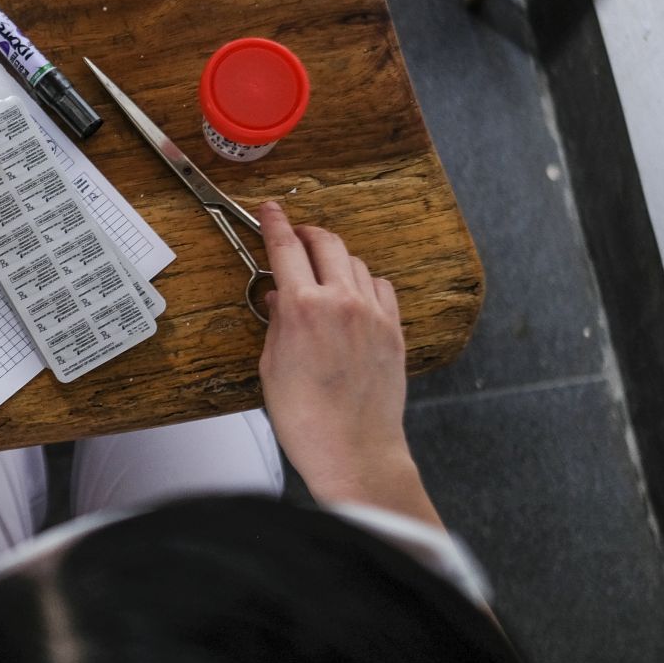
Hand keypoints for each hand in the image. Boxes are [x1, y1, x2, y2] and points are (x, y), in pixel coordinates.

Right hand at [256, 202, 426, 514]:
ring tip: (321, 273)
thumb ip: (276, 322)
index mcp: (304, 309)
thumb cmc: (306, 420)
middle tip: (295, 236)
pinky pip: (381, 288)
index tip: (269, 211)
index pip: (286, 248)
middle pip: (326, 243)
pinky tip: (353, 296)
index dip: (274, 224)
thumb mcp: (272, 366)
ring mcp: (373, 315)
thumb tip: (278, 297)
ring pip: (355, 263)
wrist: (354, 452)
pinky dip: (364, 283)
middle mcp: (342, 302)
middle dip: (307, 233)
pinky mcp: (394, 331)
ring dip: (335, 259)